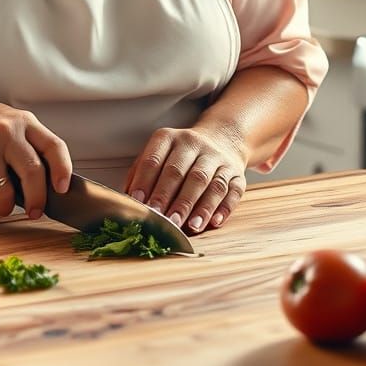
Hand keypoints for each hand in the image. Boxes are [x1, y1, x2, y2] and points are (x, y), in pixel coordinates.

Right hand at [0, 89, 71, 219]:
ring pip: (3, 194)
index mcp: (23, 121)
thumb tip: (47, 187)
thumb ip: (29, 145)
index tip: (62, 189)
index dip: (62, 170)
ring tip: (0, 200)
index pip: (53, 146)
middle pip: (33, 173)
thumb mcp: (11, 122)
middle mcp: (4, 132)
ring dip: (4, 206)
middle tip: (35, 211)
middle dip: (37, 200)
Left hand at [124, 125, 246, 233]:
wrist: (222, 138)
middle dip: (170, 199)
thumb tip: (128, 200)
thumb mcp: (158, 153)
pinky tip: (214, 222)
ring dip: (198, 207)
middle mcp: (194, 144)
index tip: (139, 203)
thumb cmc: (180, 155)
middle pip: (181, 172)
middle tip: (161, 220)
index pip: (154, 159)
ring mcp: (218, 158)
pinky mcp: (236, 173)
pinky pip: (232, 191)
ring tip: (188, 226)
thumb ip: (141, 173)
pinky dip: (223, 208)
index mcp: (169, 138)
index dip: (145, 182)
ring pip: (208, 183)